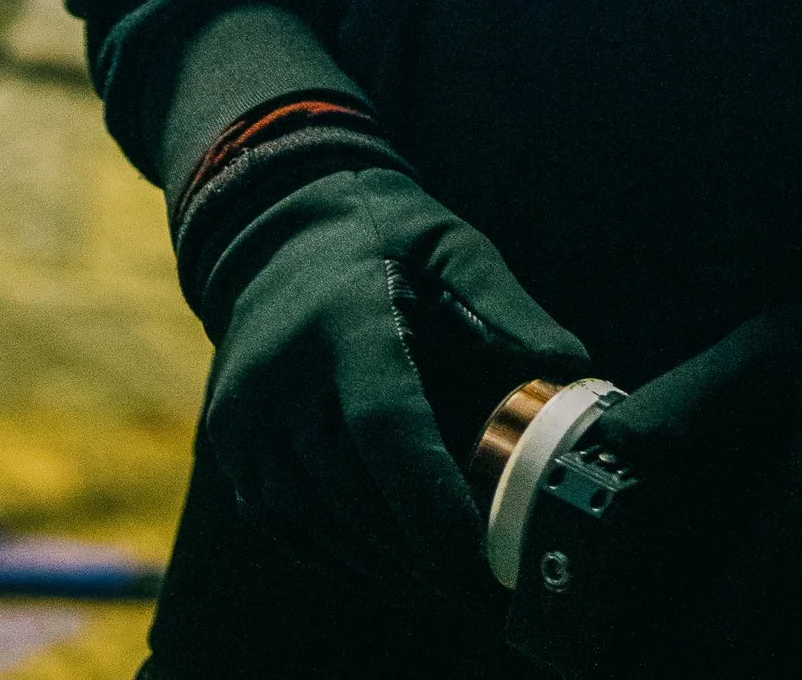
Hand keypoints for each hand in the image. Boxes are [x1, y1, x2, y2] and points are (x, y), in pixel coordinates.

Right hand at [198, 166, 586, 592]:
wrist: (276, 221)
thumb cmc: (381, 232)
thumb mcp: (450, 244)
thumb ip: (507, 306)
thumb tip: (571, 369)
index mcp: (347, 321)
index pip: (387, 429)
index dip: (430, 503)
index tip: (477, 556)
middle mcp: (284, 371)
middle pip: (352, 489)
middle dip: (416, 549)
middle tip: (476, 581)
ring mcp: (246, 410)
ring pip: (314, 516)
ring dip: (376, 560)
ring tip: (438, 580)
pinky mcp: (229, 437)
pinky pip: (279, 517)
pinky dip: (330, 551)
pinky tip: (380, 562)